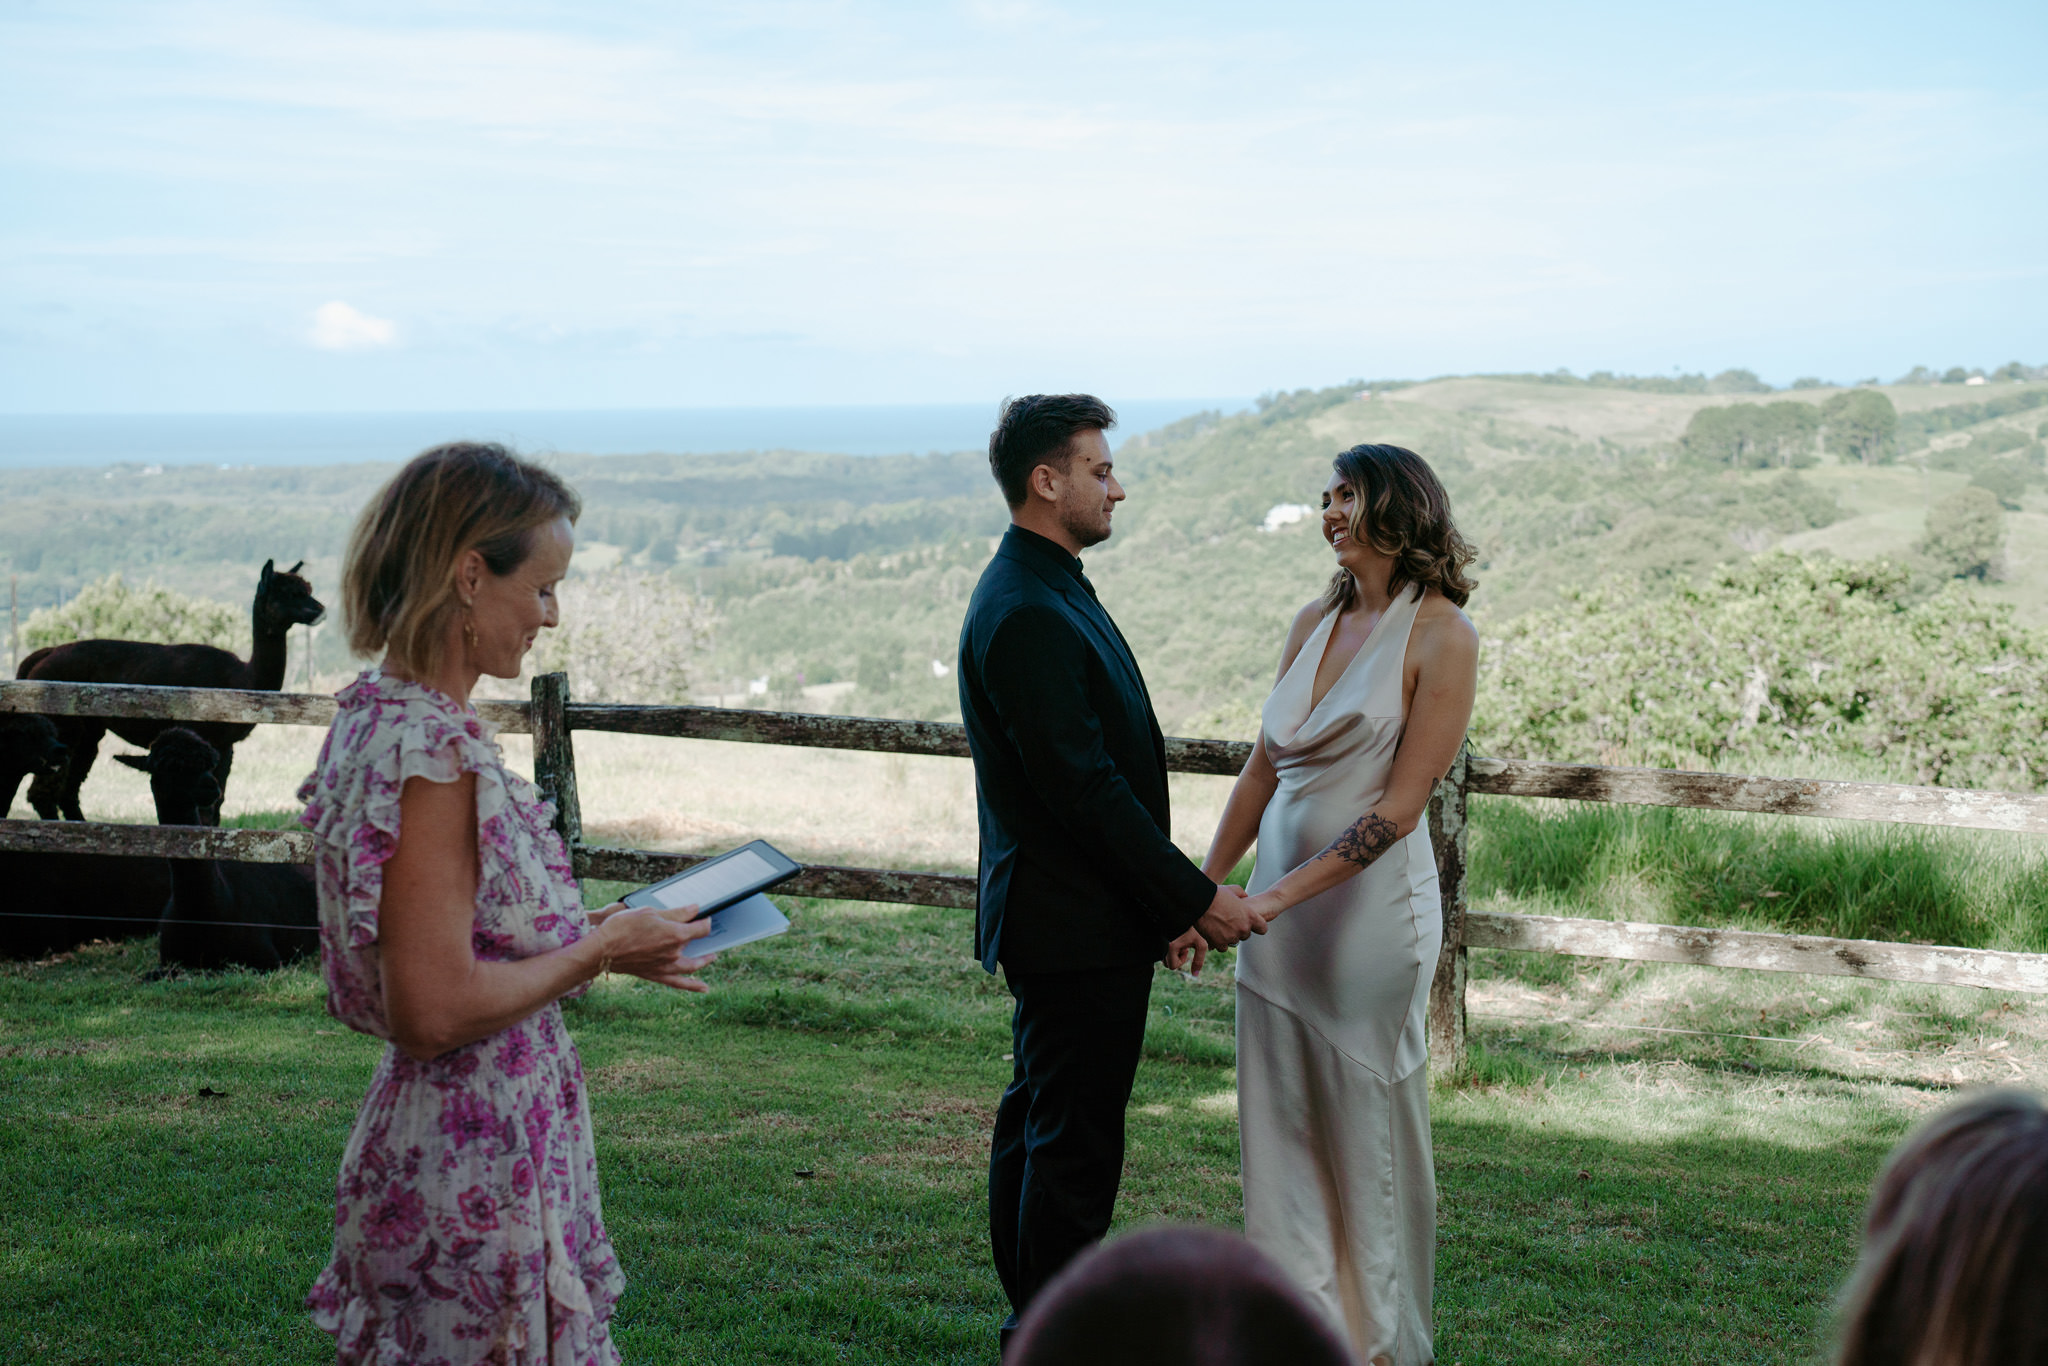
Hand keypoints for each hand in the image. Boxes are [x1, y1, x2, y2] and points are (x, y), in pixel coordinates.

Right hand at [591, 902, 717, 991]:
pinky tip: (704, 988)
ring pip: (692, 966)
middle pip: (694, 943)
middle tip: (704, 930)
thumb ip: (676, 913)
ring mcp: (666, 966)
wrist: (602, 950)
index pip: (701, 928)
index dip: (705, 920)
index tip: (705, 916)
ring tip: (712, 957)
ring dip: (704, 961)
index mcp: (676, 934)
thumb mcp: (650, 912)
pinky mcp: (657, 975)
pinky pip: (679, 983)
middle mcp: (675, 952)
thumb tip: (695, 909)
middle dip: (700, 935)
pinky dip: (693, 985)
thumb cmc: (623, 926)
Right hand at [1163, 926, 1208, 974]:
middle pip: (1167, 963)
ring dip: (1174, 953)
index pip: (1172, 966)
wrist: (1185, 912)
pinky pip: (1163, 950)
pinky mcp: (1160, 938)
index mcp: (1171, 947)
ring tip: (1181, 942)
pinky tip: (1177, 938)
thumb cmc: (1194, 928)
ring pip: (1164, 957)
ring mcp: (1160, 942)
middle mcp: (1163, 945)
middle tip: (1184, 946)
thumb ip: (1199, 961)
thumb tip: (1195, 975)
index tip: (1187, 950)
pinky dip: (1170, 949)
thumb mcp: (1201, 944)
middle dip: (1176, 958)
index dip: (1181, 961)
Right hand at [1195, 883, 1266, 948]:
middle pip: (1246, 935)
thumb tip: (1245, 896)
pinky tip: (1214, 933)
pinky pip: (1223, 947)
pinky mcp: (1219, 943)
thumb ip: (1242, 894)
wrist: (1200, 902)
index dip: (1257, 926)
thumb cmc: (1216, 894)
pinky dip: (1219, 942)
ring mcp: (1232, 937)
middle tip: (1229, 922)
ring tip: (1220, 926)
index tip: (1251, 924)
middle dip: (1240, 930)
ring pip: (1234, 941)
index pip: (1263, 929)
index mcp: (1250, 916)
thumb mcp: (1233, 890)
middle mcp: (1243, 929)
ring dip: (1229, 936)